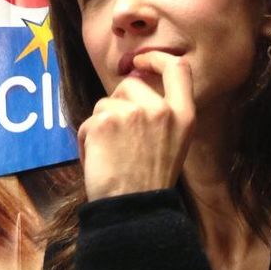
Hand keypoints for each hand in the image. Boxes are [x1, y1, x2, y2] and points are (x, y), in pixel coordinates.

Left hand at [77, 51, 194, 201]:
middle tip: (118, 138)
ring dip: (100, 126)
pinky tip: (98, 162)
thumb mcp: (172, 145)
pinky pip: (87, 122)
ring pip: (104, 103)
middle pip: (129, 84)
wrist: (133, 211)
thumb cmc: (148, 184)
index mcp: (184, 116)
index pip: (178, 68)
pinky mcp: (105, 121)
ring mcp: (133, 113)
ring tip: (110, 157)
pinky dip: (87, 141)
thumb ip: (160, 114)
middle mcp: (161, 110)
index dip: (157, 58)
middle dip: (117, 103)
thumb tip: (132, 80)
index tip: (141, 61)